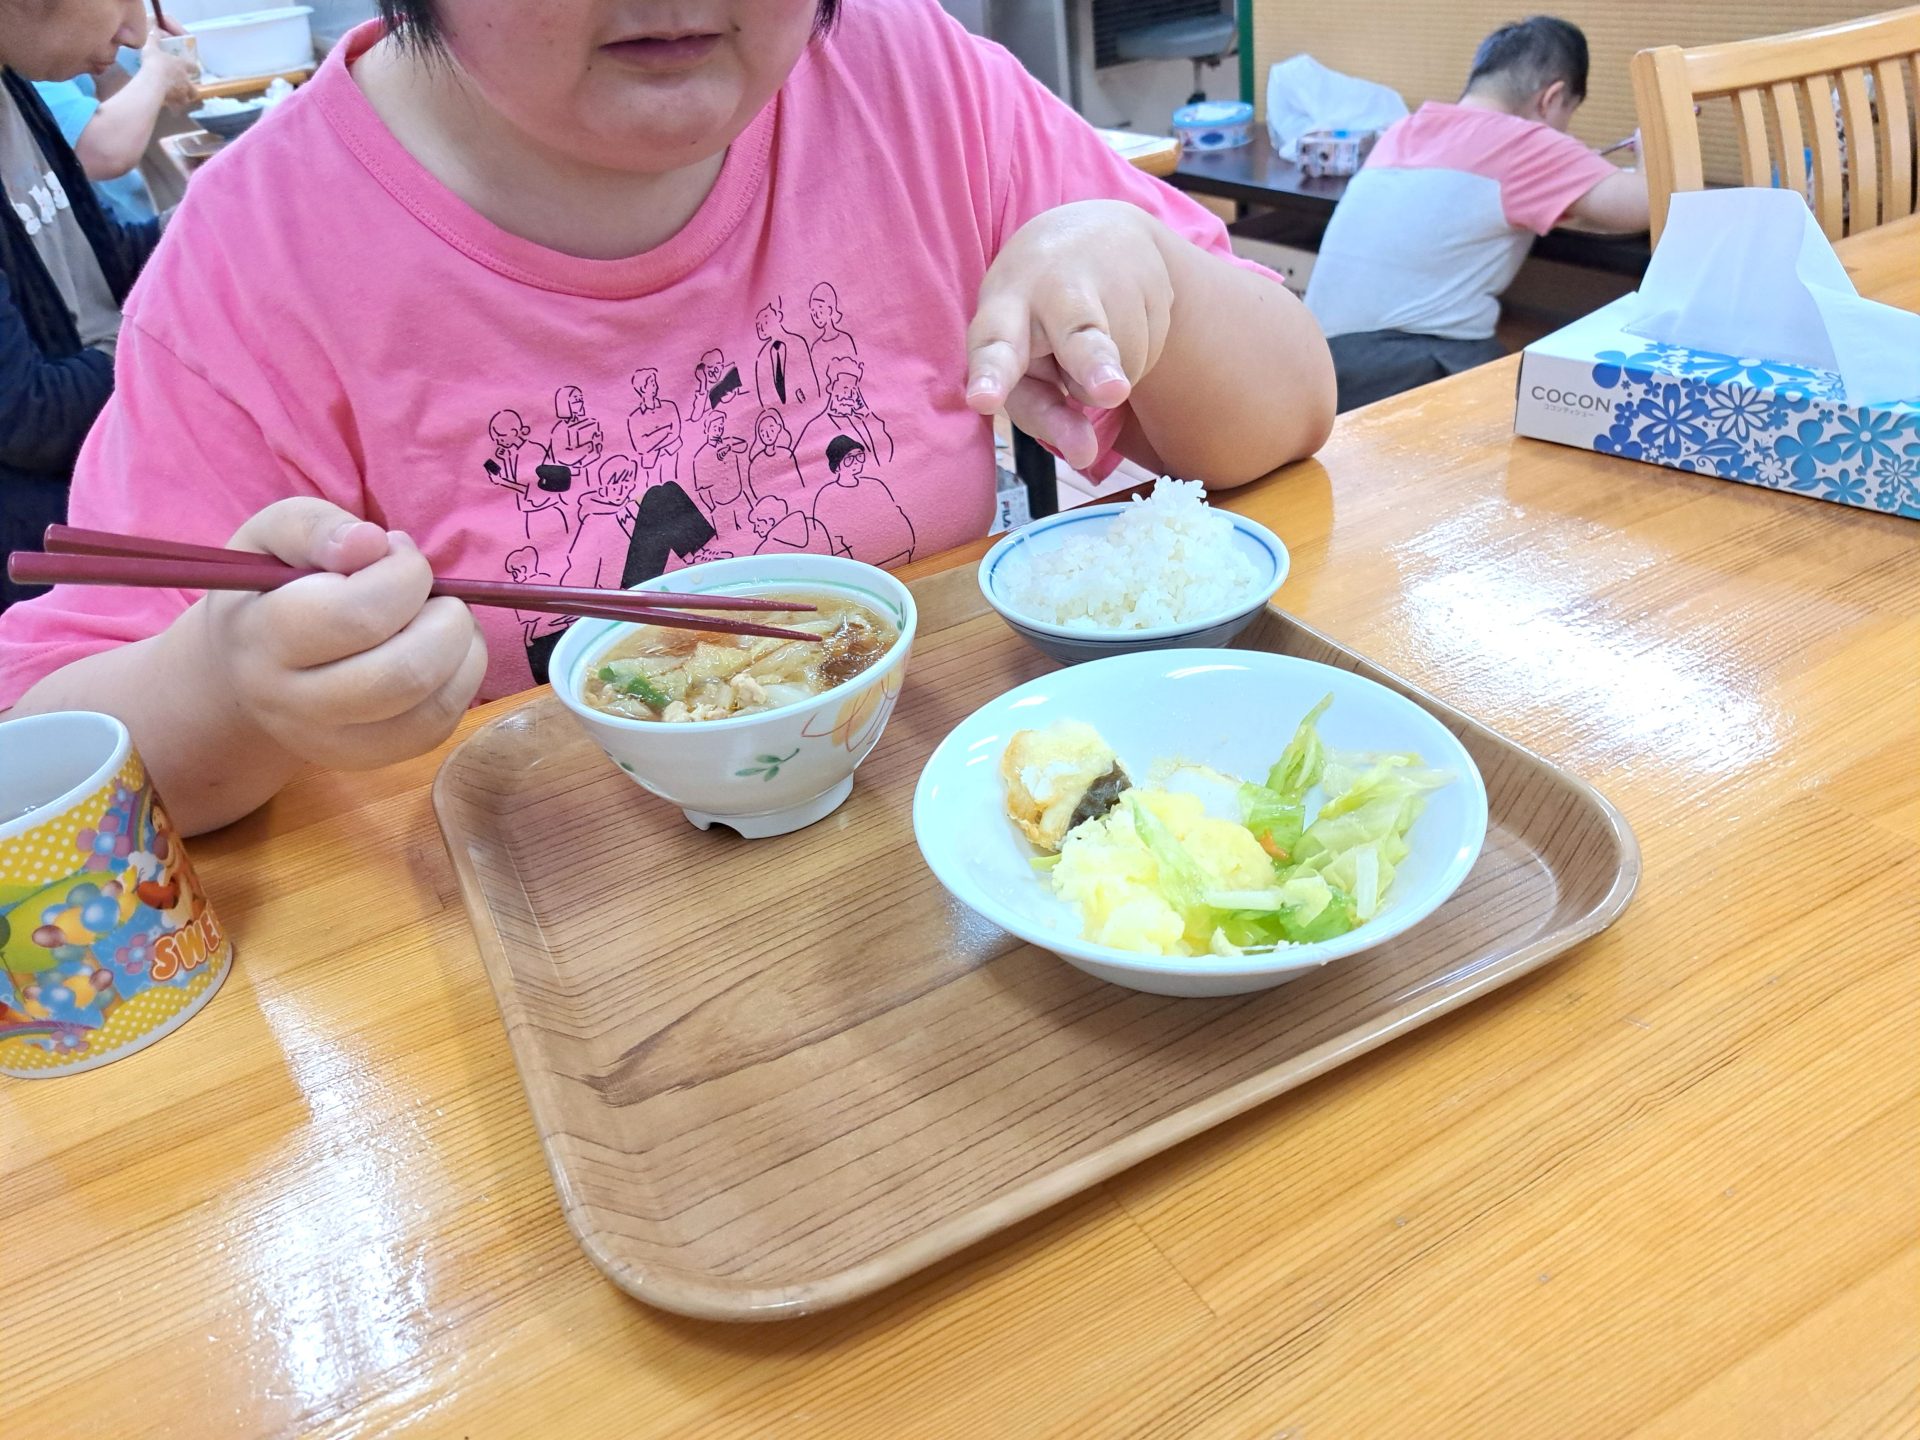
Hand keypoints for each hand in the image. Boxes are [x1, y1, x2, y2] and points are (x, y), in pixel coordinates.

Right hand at [139, 25, 198, 107]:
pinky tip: (168, 107)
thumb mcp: (152, 48)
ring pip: (187, 99)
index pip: (193, 67)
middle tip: (186, 89)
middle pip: (195, 89)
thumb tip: (153, 29)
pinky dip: (173, 107)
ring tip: (178, 99)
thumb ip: (153, 39)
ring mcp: (182, 94)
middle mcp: (186, 81)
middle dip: (192, 90)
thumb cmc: (155, 62)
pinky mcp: (174, 103)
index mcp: (183, 66)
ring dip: (184, 99)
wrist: (153, 81)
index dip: (194, 68)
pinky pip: (176, 107)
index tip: (194, 69)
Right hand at [195, 498, 487, 771]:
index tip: (399, 553)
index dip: (403, 575)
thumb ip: (315, 527)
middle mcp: (292, 703)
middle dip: (447, 622)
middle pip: (404, 674)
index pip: (357, 616)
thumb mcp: (270, 537)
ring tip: (445, 621)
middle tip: (437, 596)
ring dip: (464, 654)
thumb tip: (371, 543)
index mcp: (264, 639)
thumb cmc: (267, 591)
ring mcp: (329, 742)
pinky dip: (461, 684)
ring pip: (430, 710)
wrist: (239, 672)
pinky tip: (446, 654)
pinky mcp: (365, 761)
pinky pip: (437, 730)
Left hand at [965, 200, 1172, 469]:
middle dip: (1095, 365)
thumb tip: (1084, 456)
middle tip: (1110, 392)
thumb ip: (1044, 416)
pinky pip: (1147, 357)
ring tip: (1088, 337)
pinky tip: (1116, 323)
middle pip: (1078, 336)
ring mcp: (1107, 281)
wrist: (1098, 235)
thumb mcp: (1025, 368)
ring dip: (1107, 374)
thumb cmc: (1040, 323)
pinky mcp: (1151, 283)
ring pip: (1121, 365)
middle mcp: (1051, 290)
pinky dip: (1131, 359)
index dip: (990, 377)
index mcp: (1003, 311)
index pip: (994, 346)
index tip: (983, 401)